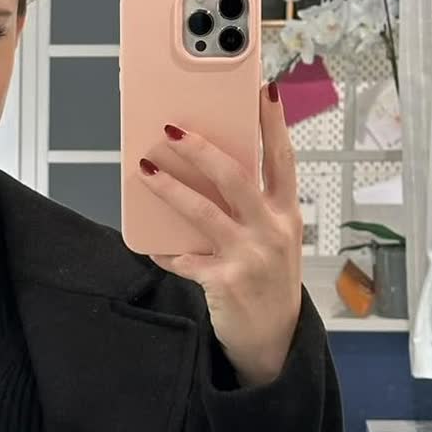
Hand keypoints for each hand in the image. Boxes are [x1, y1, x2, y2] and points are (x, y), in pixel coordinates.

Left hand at [139, 83, 302, 385]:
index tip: (263, 89)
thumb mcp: (274, 241)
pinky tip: (150, 242)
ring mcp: (249, 256)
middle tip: (172, 128)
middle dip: (201, 148)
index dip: (273, 123)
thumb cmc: (269, 283)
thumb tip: (208, 173)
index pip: (283, 159)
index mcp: (287, 214)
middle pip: (235, 176)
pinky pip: (184, 257)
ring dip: (169, 187)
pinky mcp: (224, 281)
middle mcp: (272, 231)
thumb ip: (251, 209)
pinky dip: (164, 249)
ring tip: (145, 170)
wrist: (275, 341)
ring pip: (202, 211)